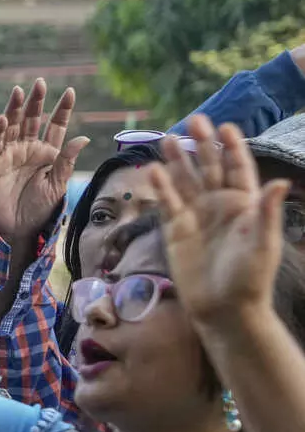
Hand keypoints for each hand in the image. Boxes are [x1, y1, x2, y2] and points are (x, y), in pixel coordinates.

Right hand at [0, 81, 88, 246]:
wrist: (17, 231)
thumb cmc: (39, 211)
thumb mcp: (57, 185)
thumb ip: (66, 161)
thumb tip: (83, 137)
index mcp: (47, 154)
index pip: (55, 126)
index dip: (62, 110)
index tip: (70, 92)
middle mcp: (28, 150)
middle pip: (32, 120)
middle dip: (36, 102)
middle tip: (40, 83)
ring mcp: (10, 155)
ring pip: (13, 126)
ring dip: (15, 109)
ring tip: (20, 91)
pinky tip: (4, 119)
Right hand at [149, 116, 290, 326]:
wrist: (224, 309)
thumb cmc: (249, 278)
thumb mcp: (263, 244)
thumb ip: (266, 212)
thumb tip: (279, 182)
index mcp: (245, 204)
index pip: (239, 169)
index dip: (233, 148)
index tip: (226, 128)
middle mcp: (220, 205)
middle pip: (209, 168)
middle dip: (202, 145)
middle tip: (193, 122)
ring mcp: (196, 216)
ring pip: (185, 182)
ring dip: (176, 161)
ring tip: (164, 140)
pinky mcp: (175, 231)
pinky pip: (167, 204)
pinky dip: (160, 189)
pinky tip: (153, 172)